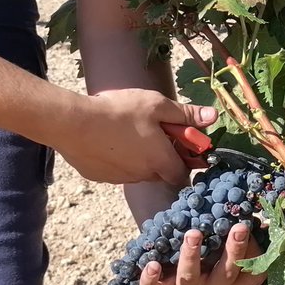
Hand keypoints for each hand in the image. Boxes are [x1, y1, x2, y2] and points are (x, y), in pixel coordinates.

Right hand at [53, 90, 216, 185]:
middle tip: (153, 131)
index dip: (185, 162)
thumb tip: (213, 116)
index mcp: (160, 161)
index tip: (181, 145)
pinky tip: (108, 139)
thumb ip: (186, 114)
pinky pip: (116, 169)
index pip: (182, 175)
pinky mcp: (99, 177)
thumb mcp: (158, 106)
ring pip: (138, 171)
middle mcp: (142, 176)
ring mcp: (119, 178)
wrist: (72, 123)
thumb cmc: (119, 112)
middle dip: (162, 156)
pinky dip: (117, 158)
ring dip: (139, 157)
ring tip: (127, 131)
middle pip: (160, 172)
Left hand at [139, 221, 266, 284]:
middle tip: (238, 227)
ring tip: (193, 234)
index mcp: (235, 277)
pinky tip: (152, 264)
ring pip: (190, 282)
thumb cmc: (209, 225)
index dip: (255, 254)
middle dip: (233, 251)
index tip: (251, 227)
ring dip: (192, 258)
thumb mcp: (227, 222)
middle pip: (226, 276)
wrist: (172, 229)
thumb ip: (241, 219)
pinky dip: (151, 280)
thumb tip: (255, 205)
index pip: (253, 274)